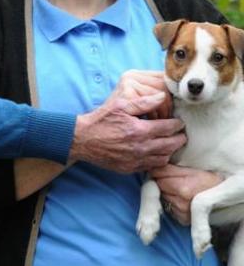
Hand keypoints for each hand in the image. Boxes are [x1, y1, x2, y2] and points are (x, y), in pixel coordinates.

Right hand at [69, 70, 185, 172]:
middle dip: (178, 139)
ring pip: (163, 158)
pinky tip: (158, 153)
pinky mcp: (130, 168)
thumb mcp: (120, 106)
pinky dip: (158, 160)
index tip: (180, 122)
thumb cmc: (101, 120)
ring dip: (170, 151)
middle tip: (181, 134)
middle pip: (170, 145)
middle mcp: (140, 148)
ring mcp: (136, 160)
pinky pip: (151, 167)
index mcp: (140, 130)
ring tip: (171, 143)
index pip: (168, 128)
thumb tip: (162, 97)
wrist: (83, 140)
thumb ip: (143, 102)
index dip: (177, 125)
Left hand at [151, 164, 223, 225]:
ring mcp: (182, 213)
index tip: (160, 169)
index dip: (158, 171)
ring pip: (162, 197)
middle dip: (161, 181)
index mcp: (182, 188)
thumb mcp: (190, 170)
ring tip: (178, 189)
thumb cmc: (207, 180)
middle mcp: (181, 202)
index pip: (157, 176)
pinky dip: (171, 202)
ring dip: (165, 192)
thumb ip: (169, 169)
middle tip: (173, 179)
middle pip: (158, 186)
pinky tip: (181, 198)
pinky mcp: (183, 220)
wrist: (222, 196)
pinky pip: (169, 207)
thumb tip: (151, 169)